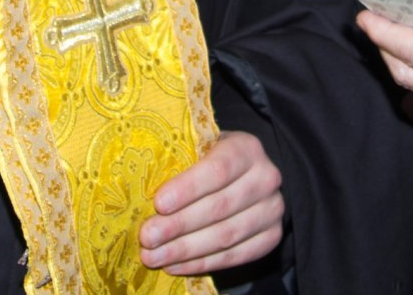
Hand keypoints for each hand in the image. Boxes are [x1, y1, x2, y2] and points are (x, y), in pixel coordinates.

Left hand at [140, 130, 283, 275]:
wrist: (244, 176)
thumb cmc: (209, 160)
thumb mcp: (200, 148)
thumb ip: (180, 161)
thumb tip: (140, 187)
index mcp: (247, 148)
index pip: (218, 169)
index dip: (188, 188)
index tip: (158, 204)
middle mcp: (267, 178)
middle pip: (220, 207)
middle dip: (178, 225)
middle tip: (147, 237)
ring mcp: (272, 210)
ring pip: (226, 236)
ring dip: (185, 250)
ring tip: (154, 256)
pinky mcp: (271, 236)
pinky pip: (235, 256)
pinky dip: (202, 264)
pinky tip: (174, 265)